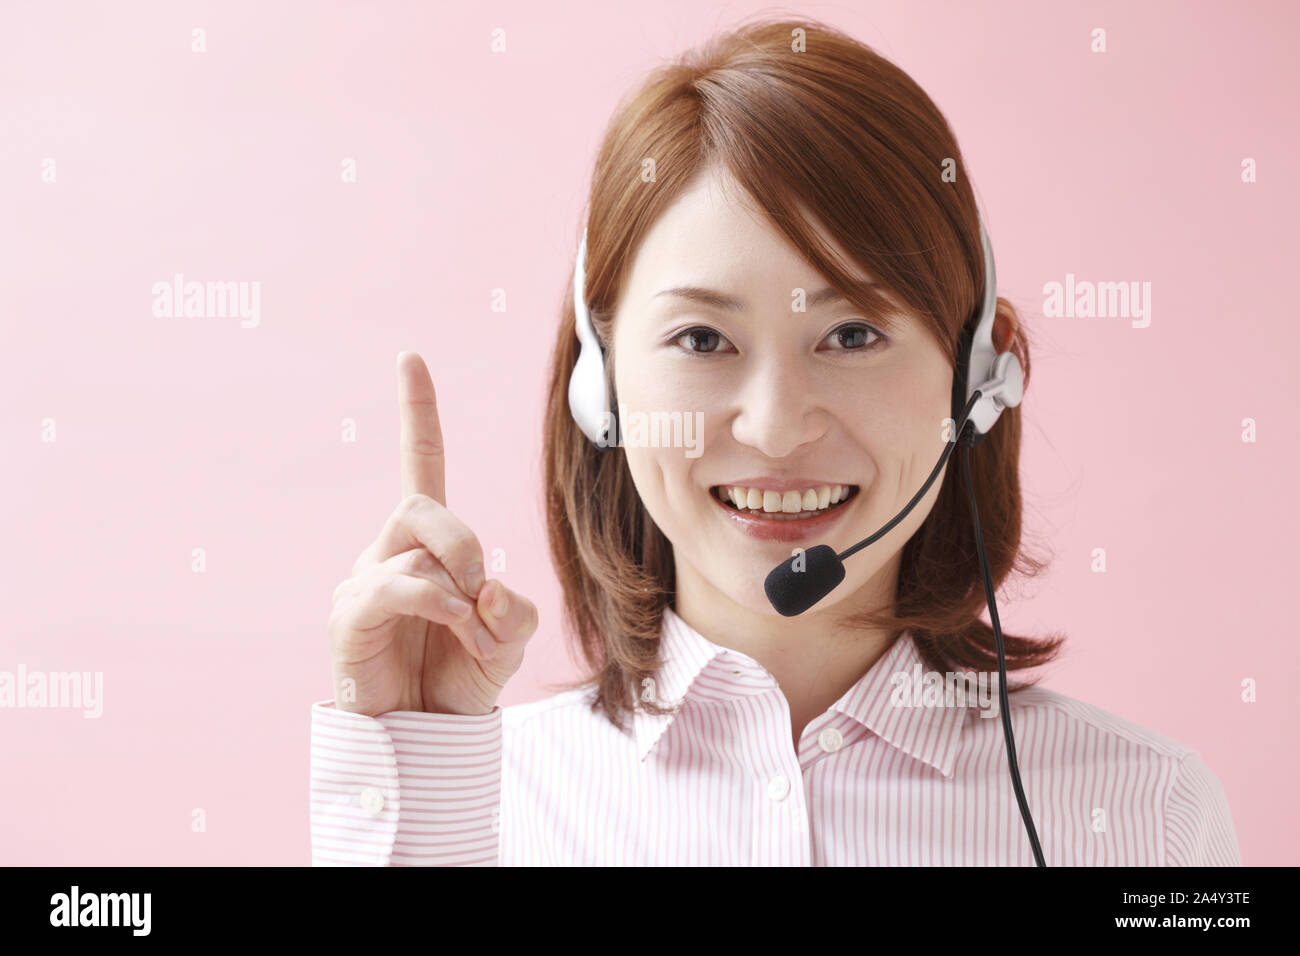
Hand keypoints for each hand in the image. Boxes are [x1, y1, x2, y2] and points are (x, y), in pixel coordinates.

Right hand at [326, 351, 538, 715]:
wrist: (424, 738)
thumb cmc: (461, 679)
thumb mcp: (510, 638)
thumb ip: (514, 607)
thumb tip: (486, 587)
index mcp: (426, 546)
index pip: (421, 466)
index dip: (418, 414)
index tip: (409, 357)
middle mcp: (387, 553)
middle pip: (421, 501)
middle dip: (465, 539)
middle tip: (480, 588)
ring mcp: (363, 583)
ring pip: (416, 542)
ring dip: (460, 587)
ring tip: (469, 631)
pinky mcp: (349, 616)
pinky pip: (398, 584)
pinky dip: (439, 603)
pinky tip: (454, 626)